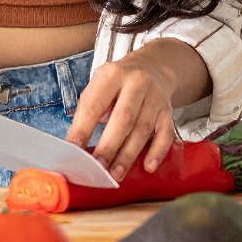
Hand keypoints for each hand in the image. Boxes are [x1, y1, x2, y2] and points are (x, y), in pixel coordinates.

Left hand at [65, 39, 209, 180]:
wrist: (152, 67)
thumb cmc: (118, 82)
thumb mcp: (98, 86)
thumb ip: (86, 112)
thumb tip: (74, 144)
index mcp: (111, 74)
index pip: (95, 104)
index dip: (83, 129)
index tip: (74, 151)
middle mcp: (135, 82)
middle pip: (123, 118)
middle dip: (109, 146)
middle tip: (98, 169)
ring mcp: (154, 96)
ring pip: (142, 129)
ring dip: (128, 155)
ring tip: (116, 174)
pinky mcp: (167, 110)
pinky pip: (165, 133)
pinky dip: (157, 151)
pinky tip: (148, 167)